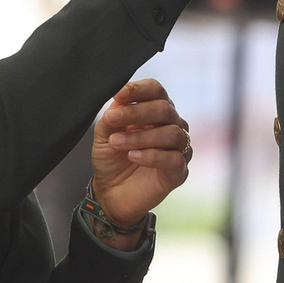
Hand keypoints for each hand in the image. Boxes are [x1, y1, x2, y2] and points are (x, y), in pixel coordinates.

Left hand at [90, 79, 191, 246]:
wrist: (110, 193)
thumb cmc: (111, 157)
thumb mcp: (104, 134)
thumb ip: (112, 116)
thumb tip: (119, 101)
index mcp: (155, 109)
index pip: (156, 90)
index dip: (139, 89)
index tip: (119, 94)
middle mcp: (172, 124)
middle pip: (164, 109)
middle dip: (136, 112)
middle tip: (112, 119)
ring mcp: (179, 148)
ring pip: (171, 133)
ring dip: (141, 136)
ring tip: (116, 142)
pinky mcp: (179, 171)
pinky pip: (174, 159)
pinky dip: (152, 155)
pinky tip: (133, 156)